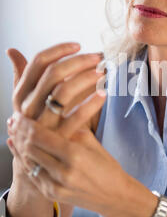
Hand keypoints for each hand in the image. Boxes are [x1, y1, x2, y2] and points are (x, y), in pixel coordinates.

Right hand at [6, 42, 104, 184]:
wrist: (40, 171)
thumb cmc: (39, 129)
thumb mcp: (28, 104)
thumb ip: (23, 77)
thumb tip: (12, 51)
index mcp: (21, 96)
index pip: (37, 63)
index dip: (58, 50)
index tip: (78, 45)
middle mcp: (27, 109)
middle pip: (53, 74)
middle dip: (78, 62)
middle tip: (98, 58)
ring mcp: (41, 125)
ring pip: (63, 92)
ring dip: (86, 79)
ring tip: (103, 73)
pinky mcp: (57, 140)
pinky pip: (76, 118)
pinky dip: (91, 103)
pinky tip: (104, 95)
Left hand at [9, 109, 135, 216]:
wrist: (114, 197)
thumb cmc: (106, 165)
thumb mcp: (92, 141)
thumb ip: (70, 127)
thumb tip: (51, 110)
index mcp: (75, 155)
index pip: (40, 135)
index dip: (26, 123)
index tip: (19, 113)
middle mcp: (63, 172)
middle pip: (29, 148)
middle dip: (19, 132)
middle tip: (14, 119)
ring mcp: (55, 186)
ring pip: (27, 161)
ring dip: (17, 145)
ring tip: (13, 131)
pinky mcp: (51, 195)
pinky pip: (31, 174)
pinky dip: (22, 159)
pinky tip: (16, 148)